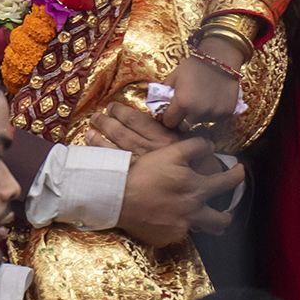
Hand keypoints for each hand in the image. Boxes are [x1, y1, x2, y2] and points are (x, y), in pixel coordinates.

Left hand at [87, 102, 221, 175]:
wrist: (210, 193)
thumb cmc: (203, 165)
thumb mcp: (193, 142)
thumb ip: (177, 129)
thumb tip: (165, 110)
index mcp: (163, 137)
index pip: (137, 121)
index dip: (121, 113)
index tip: (111, 106)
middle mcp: (151, 151)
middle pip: (122, 134)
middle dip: (106, 124)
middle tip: (94, 116)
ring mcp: (144, 169)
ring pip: (115, 152)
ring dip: (99, 141)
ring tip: (88, 131)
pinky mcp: (140, 183)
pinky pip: (117, 171)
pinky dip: (104, 162)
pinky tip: (93, 157)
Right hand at [114, 137, 243, 247]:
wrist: (116, 196)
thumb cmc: (144, 172)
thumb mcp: (170, 151)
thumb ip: (195, 147)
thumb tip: (211, 146)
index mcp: (197, 188)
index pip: (226, 183)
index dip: (236, 176)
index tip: (240, 172)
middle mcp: (193, 211)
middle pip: (221, 220)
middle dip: (227, 216)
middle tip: (226, 212)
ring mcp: (180, 228)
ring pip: (202, 231)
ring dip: (206, 225)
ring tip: (201, 220)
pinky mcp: (165, 238)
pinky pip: (178, 234)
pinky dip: (177, 227)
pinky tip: (168, 219)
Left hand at [158, 37, 244, 131]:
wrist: (220, 58)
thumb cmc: (194, 66)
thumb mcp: (174, 76)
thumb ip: (164, 93)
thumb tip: (158, 105)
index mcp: (182, 103)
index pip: (169, 122)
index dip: (169, 117)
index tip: (171, 111)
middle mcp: (198, 112)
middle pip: (184, 126)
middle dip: (182, 119)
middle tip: (186, 108)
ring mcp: (214, 114)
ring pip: (200, 123)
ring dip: (198, 117)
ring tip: (200, 102)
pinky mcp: (227, 114)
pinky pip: (215, 120)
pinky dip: (212, 114)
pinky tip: (212, 101)